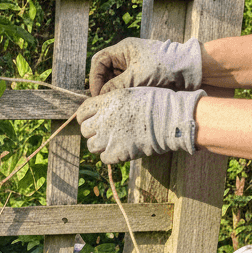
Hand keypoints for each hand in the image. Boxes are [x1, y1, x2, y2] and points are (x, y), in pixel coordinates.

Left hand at [76, 87, 204, 163]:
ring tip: (112, 141)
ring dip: (99, 145)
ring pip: (91, 146)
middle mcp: (104, 119)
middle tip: (104, 132)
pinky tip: (119, 150)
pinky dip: (109, 156)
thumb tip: (100, 110)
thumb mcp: (130, 93)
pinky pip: (103, 158)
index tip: (93, 119)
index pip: (82, 112)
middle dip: (92, 131)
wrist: (169, 119)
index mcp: (107, 101)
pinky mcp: (116, 153)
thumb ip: (112, 101)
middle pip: (84, 130)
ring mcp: (109, 138)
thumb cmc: (155, 103)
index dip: (86, 117)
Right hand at [89, 37, 202, 96]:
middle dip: (103, 87)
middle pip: (104, 72)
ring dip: (113, 93)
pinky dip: (122, 95)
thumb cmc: (163, 68)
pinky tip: (125, 103)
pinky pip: (124, 86)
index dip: (95, 79)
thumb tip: (100, 97)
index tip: (98, 95)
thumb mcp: (136, 78)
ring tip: (115, 104)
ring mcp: (133, 67)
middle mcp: (126, 57)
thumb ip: (115, 87)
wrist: (188, 70)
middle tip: (105, 103)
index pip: (99, 61)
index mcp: (123, 49)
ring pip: (113, 81)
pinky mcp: (140, 77)